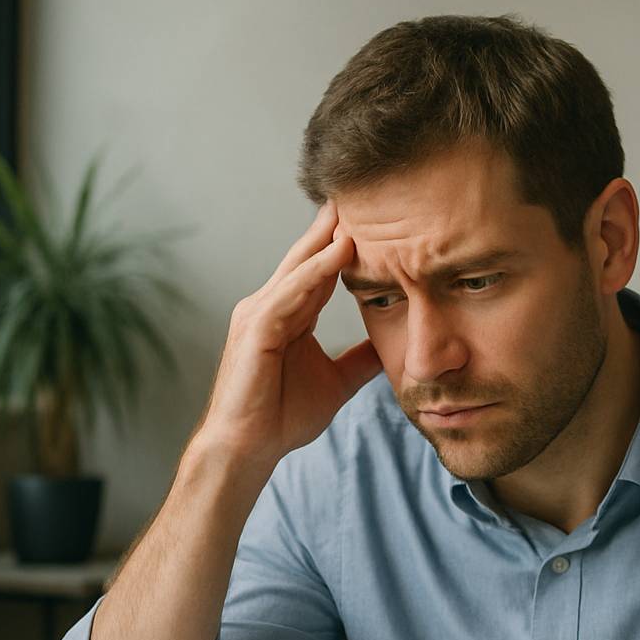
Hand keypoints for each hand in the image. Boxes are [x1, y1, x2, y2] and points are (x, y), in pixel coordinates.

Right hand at [195, 200, 381, 466]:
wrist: (248, 449)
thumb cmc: (280, 416)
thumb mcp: (336, 381)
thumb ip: (360, 360)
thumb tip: (391, 346)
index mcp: (288, 314)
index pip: (321, 269)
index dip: (346, 243)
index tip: (377, 216)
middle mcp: (270, 305)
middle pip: (308, 255)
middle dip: (335, 224)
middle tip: (365, 190)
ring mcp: (259, 313)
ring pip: (300, 266)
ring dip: (329, 237)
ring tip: (359, 208)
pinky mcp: (256, 328)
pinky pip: (291, 291)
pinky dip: (316, 270)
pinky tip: (340, 251)